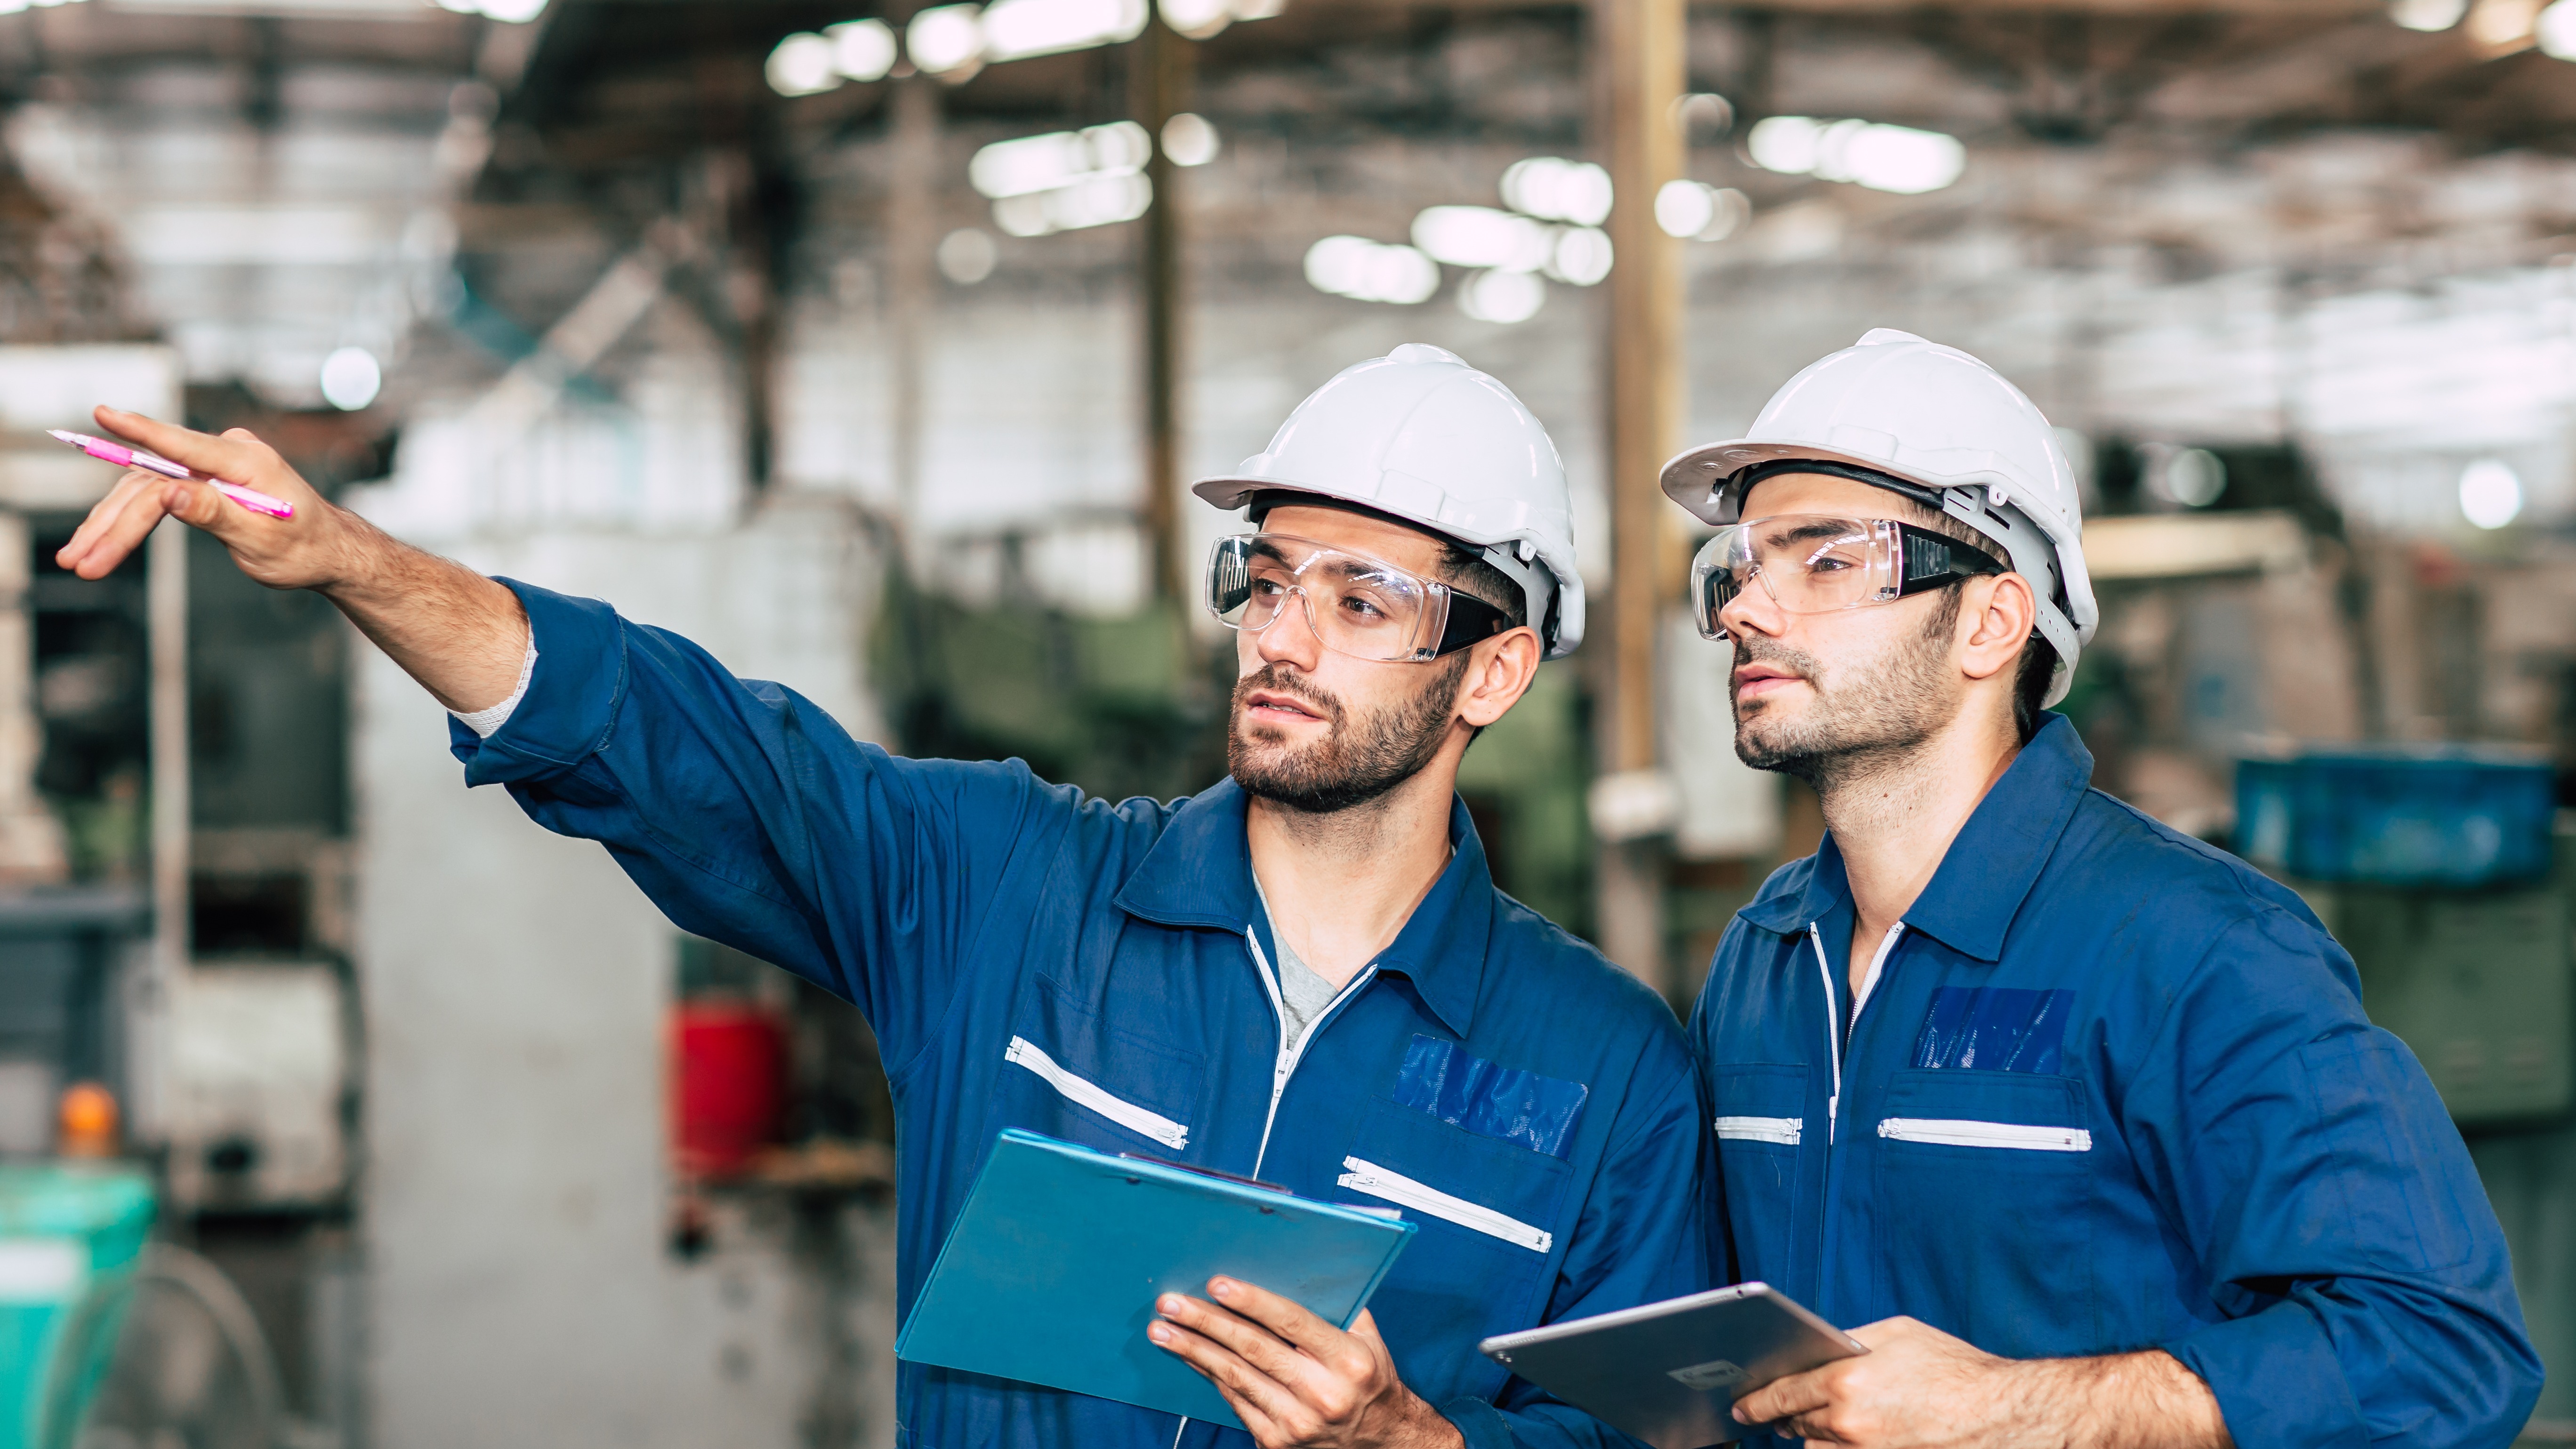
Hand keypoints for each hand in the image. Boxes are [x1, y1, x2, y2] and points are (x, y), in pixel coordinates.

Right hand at [56, 407, 354, 587]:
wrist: (327, 552)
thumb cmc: (302, 548)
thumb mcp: (261, 539)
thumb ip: (215, 513)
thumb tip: (169, 492)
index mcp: (246, 461)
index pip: (181, 444)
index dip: (138, 431)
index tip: (101, 414)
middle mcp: (226, 454)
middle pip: (152, 482)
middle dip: (112, 523)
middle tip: (78, 559)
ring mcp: (213, 465)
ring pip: (146, 491)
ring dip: (110, 526)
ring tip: (79, 561)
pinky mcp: (205, 479)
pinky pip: (156, 495)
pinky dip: (129, 520)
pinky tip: (101, 541)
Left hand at [1148, 1277, 1461, 1448]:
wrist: (1381, 1442)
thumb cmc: (1369, 1380)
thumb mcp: (1368, 1340)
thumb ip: (1338, 1306)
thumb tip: (1292, 1267)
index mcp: (1347, 1361)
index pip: (1291, 1322)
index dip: (1251, 1301)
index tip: (1217, 1284)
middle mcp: (1322, 1394)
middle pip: (1253, 1350)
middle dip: (1206, 1323)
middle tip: (1172, 1303)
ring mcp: (1296, 1423)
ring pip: (1235, 1377)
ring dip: (1193, 1351)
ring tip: (1163, 1330)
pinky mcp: (1276, 1442)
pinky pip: (1235, 1401)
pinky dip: (1209, 1375)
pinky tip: (1189, 1356)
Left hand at [1731, 1317, 2230, 1448]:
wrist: (2006, 1416)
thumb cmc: (1955, 1369)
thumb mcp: (1898, 1334)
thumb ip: (1851, 1343)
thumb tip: (1822, 1352)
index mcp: (1845, 1382)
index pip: (1782, 1394)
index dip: (1757, 1401)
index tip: (1741, 1405)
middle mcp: (1848, 1425)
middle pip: (1796, 1426)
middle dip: (1785, 1418)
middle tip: (1773, 1413)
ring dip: (1813, 1437)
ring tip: (1812, 1426)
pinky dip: (1840, 1446)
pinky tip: (1844, 1437)